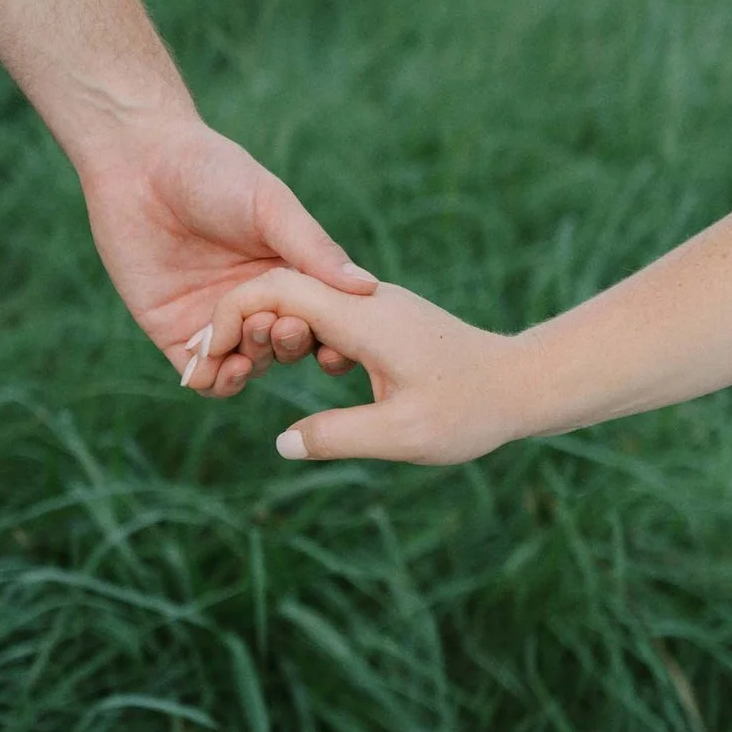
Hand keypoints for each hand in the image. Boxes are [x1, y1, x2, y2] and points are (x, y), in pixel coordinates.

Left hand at [79, 118, 376, 390]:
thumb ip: (314, 249)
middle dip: (288, 346)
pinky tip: (220, 368)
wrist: (140, 162)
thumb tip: (369, 288)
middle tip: (280, 326)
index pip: (320, 321)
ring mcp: (214, 320)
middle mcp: (255, 303)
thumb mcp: (272, 206)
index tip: (336, 344)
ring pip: (246, 367)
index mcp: (288, 274)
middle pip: (285, 348)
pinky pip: (200, 374)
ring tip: (249, 349)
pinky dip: (214, 381)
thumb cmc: (212, 171)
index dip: (332, 339)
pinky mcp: (172, 332)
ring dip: (253, 366)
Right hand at [183, 269, 536, 463]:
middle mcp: (365, 300)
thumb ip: (336, 437)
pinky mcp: (386, 321)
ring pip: (304, 301)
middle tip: (207, 369)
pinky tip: (293, 367)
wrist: (524, 383)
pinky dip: (299, 335)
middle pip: (282, 288)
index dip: (231, 318)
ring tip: (239, 370)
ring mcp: (376, 307)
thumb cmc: (469, 409)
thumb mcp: (400, 434)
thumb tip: (282, 443)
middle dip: (238, 322)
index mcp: (361, 317)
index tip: (207, 360)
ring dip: (268, 329)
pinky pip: (327, 316)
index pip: (276, 290)